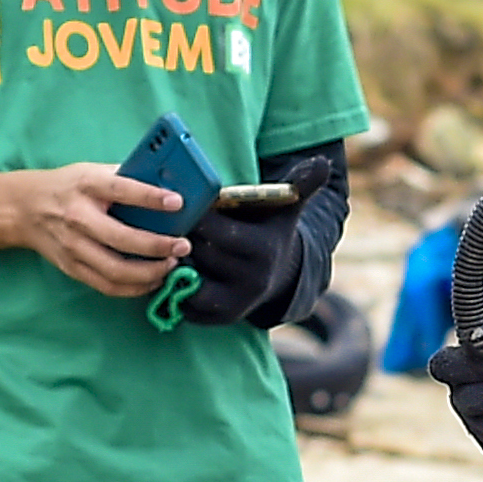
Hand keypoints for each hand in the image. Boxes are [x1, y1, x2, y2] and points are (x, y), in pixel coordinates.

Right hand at [0, 163, 188, 298]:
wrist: (23, 208)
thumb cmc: (68, 187)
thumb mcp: (92, 172)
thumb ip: (126, 177)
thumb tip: (170, 184)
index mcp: (86, 186)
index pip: (121, 190)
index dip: (151, 197)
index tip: (178, 202)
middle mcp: (78, 217)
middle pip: (122, 238)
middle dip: (158, 246)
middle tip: (182, 246)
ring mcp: (73, 246)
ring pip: (116, 270)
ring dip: (150, 272)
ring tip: (171, 265)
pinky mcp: (72, 267)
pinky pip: (107, 285)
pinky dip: (135, 288)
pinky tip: (153, 280)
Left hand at [175, 155, 339, 327]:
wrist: (279, 275)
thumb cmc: (271, 230)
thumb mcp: (286, 209)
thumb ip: (299, 185)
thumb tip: (321, 163)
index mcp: (265, 249)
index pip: (215, 230)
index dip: (194, 215)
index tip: (180, 202)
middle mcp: (252, 280)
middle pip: (198, 253)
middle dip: (177, 236)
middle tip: (161, 220)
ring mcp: (236, 302)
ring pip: (186, 278)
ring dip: (171, 261)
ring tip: (165, 242)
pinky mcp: (219, 318)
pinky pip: (183, 302)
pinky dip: (173, 285)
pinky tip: (171, 266)